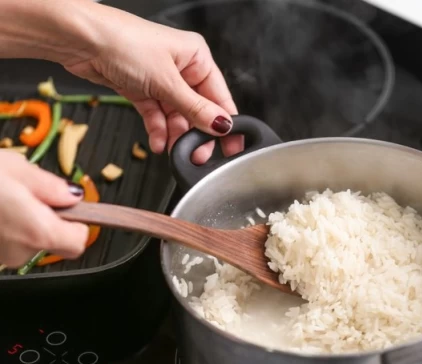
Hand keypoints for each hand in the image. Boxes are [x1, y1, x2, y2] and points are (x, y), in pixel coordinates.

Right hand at [0, 151, 88, 267]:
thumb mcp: (14, 168)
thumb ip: (49, 185)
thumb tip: (72, 195)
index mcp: (38, 231)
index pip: (78, 242)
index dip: (77, 224)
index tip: (70, 207)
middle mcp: (19, 252)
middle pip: (51, 241)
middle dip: (45, 220)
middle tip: (27, 194)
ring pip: (24, 241)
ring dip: (21, 223)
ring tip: (4, 197)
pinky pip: (4, 241)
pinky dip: (3, 228)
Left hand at [63, 5, 243, 163]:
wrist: (79, 39)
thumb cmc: (123, 42)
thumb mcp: (167, 81)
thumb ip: (196, 108)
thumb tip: (221, 125)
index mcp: (197, 58)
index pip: (219, 97)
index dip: (225, 123)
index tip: (231, 146)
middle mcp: (182, 68)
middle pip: (199, 110)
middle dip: (197, 133)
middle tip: (198, 154)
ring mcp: (161, 80)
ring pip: (177, 116)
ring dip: (175, 135)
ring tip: (174, 151)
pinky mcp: (142, 89)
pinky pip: (157, 115)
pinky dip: (158, 130)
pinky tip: (158, 143)